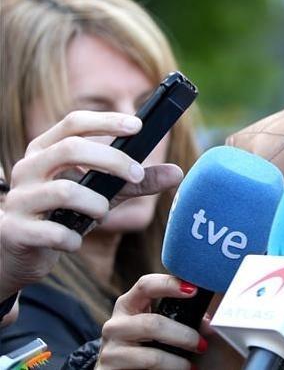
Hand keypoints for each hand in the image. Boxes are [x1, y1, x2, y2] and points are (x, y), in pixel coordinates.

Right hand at [0, 111, 183, 297]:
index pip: (74, 122)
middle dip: (112, 160)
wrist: (18, 252)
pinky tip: (75, 241)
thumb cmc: (64, 213)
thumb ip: (135, 182)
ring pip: (64, 191)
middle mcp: (27, 168)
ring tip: (102, 213)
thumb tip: (177, 172)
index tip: (138, 125)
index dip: (106, 121)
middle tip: (137, 174)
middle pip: (71, 148)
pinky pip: (53, 231)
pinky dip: (73, 238)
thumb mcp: (102, 193)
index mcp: (45, 150)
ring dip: (96, 204)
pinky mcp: (15, 230)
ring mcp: (18, 198)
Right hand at [96, 274, 208, 369]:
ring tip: (191, 366)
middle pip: (152, 324)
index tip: (194, 290)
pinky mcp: (108, 369)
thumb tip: (208, 324)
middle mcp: (115, 324)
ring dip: (177, 362)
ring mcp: (110, 349)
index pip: (146, 285)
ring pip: (151, 356)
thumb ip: (180, 318)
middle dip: (184, 335)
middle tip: (202, 345)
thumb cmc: (145, 344)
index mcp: (129, 304)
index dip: (169, 284)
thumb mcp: (159, 327)